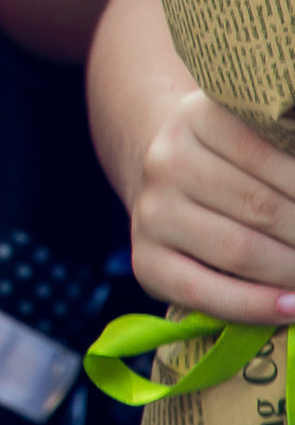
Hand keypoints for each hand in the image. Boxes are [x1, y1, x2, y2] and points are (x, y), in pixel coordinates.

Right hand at [126, 86, 294, 320]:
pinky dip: (257, 305)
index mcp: (198, 117)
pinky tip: (292, 307)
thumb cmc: (233, 162)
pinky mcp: (144, 260)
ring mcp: (151, 213)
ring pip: (238, 249)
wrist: (169, 180)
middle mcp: (166, 160)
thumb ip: (290, 154)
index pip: (268, 151)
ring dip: (294, 271)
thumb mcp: (257, 137)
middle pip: (260, 206)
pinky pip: (205, 291)